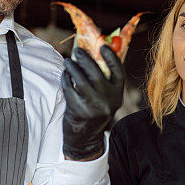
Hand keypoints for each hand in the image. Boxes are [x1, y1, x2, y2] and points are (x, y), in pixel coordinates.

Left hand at [61, 45, 124, 159]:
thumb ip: (104, 79)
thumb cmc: (94, 111)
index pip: (118, 72)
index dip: (111, 57)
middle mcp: (108, 101)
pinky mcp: (78, 109)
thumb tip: (95, 53)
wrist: (85, 138)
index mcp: (117, 95)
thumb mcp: (106, 98)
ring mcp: (93, 106)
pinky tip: (65, 74)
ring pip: (80, 79)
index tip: (102, 46)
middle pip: (96, 73)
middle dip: (86, 59)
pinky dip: (66, 78)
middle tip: (78, 51)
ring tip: (68, 61)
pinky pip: (69, 88)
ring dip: (73, 67)